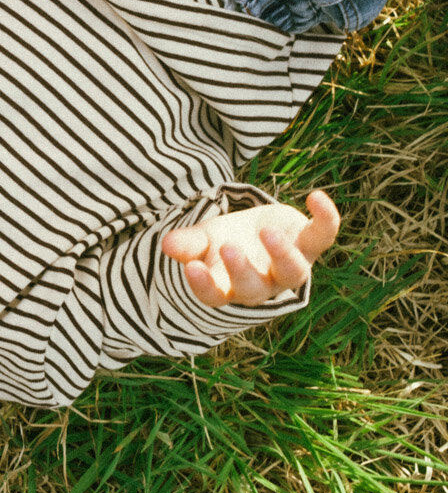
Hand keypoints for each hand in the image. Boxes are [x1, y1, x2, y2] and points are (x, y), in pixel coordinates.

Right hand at [161, 191, 339, 306]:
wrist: (262, 233)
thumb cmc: (227, 241)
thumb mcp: (203, 239)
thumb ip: (188, 244)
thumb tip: (167, 244)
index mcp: (230, 287)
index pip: (216, 296)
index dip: (204, 285)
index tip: (191, 267)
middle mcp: (264, 284)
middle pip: (254, 288)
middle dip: (241, 269)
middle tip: (227, 247)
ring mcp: (291, 266)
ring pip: (294, 272)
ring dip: (283, 254)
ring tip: (267, 232)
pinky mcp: (311, 243)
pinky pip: (324, 235)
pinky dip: (325, 217)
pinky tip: (315, 196)